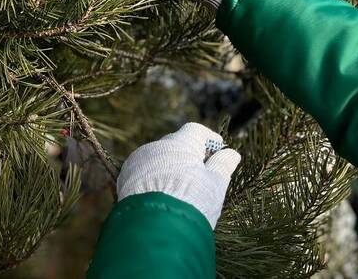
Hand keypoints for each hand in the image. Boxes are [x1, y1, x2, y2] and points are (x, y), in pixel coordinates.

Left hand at [117, 122, 240, 228]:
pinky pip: (143, 170)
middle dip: (188, 153)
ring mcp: (138, 160)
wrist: (156, 226)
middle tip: (201, 170)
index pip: (195, 131)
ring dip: (169, 166)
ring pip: (158, 157)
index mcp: (180, 144)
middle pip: (175, 143)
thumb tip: (232, 153)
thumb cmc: (192, 202)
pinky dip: (154, 177)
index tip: (218, 149)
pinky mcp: (126, 175)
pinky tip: (162, 193)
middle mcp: (157, 146)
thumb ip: (223, 166)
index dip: (208, 138)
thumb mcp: (215, 185)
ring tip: (180, 186)